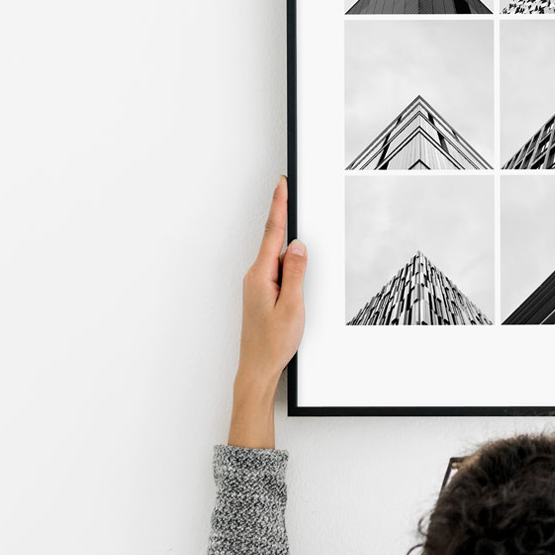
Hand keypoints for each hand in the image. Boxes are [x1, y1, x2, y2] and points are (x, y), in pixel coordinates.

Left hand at [229, 176, 307, 447]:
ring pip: (277, 257)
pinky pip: (278, 270)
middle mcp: (255, 277)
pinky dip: (288, 263)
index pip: (273, 233)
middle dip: (284, 217)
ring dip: (289, 245)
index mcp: (261, 275)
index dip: (279, 207)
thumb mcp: (292, 305)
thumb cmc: (272, 343)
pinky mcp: (263, 294)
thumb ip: (296, 272)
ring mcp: (258, 286)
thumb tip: (298, 246)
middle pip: (274, 240)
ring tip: (298, 238)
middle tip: (290, 193)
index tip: (282, 186)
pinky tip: (296, 267)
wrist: (257, 369)